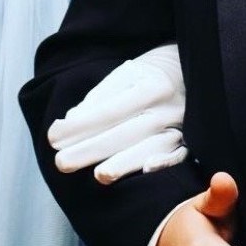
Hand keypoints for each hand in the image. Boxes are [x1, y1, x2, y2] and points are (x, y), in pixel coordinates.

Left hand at [48, 44, 187, 183]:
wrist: (191, 70)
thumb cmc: (150, 74)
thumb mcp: (125, 74)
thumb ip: (99, 98)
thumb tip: (71, 122)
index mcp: (150, 85)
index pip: (109, 110)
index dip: (81, 126)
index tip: (54, 136)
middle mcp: (167, 106)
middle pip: (126, 132)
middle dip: (91, 149)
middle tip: (61, 162)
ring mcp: (181, 124)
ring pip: (152, 146)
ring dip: (125, 162)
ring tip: (99, 176)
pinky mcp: (192, 140)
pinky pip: (180, 154)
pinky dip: (165, 162)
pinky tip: (146, 169)